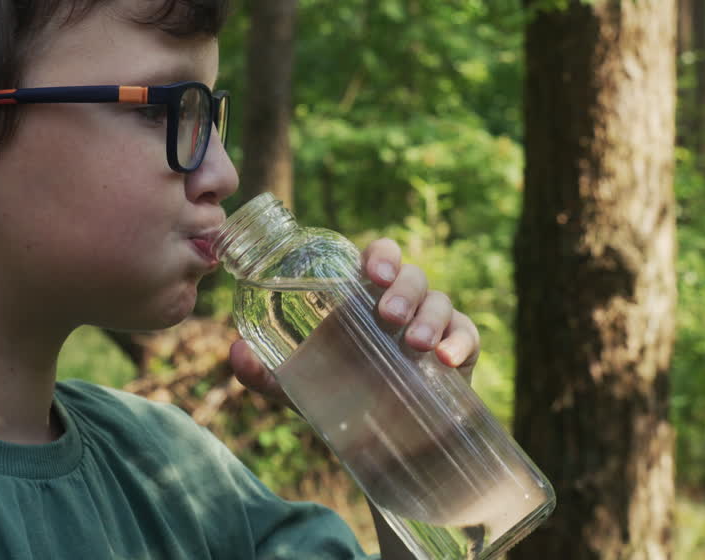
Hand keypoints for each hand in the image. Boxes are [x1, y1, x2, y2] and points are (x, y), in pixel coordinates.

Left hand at [229, 237, 481, 402]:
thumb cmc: (342, 398)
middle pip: (411, 275)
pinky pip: (468, 334)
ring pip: (440, 300)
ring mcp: (432, 327)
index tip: (370, 271)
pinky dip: (461, 341)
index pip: (377, 259)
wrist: (385, 448)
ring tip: (417, 344)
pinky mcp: (459, 353)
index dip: (380, 256)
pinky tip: (447, 360)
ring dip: (430, 316)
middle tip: (387, 313)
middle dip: (403, 287)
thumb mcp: (300, 386)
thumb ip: (265, 372)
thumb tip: (236, 352)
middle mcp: (400, 305)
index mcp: (363, 299)